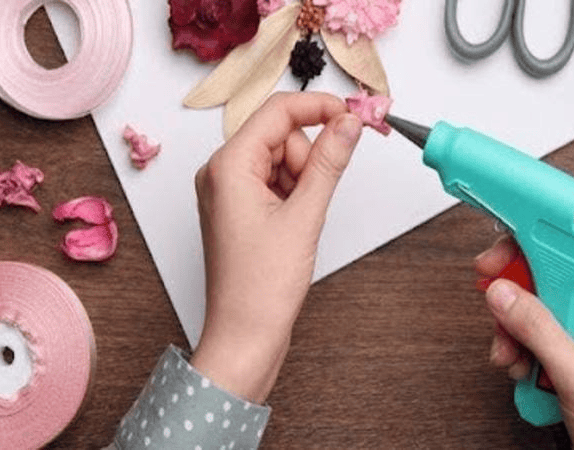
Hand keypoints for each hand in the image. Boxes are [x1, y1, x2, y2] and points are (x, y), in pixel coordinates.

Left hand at [190, 92, 362, 402]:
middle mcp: (221, 173)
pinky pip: (276, 180)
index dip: (319, 107)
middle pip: (281, 135)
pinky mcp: (240, 208)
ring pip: (281, 158)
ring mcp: (229, 192)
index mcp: (227, 166)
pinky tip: (294, 223)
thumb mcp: (304, 216)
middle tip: (313, 198)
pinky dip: (294, 193)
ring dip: (302, 179)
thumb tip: (348, 123)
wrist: (245, 335)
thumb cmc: (261, 287)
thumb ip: (329, 162)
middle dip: (308, 158)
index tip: (353, 115)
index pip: (277, 111)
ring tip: (299, 220)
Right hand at [475, 238, 573, 448]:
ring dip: (512, 328)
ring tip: (513, 354)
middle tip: (493, 296)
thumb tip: (503, 292)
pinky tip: (519, 365)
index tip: (503, 249)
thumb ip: (537, 328)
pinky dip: (515, 345)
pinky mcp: (564, 342)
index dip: (535, 241)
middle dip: (515, 293)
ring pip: (530, 301)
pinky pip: (528, 328)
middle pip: (543, 270)